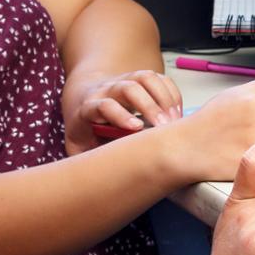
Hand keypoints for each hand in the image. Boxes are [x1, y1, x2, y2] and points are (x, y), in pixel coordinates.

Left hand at [63, 70, 182, 154]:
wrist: (84, 98)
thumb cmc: (84, 128)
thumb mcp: (76, 144)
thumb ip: (83, 159)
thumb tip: (97, 176)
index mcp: (89, 107)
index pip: (103, 105)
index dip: (120, 115)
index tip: (138, 128)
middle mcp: (106, 90)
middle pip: (128, 88)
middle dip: (149, 106)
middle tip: (165, 127)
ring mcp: (124, 81)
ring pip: (145, 78)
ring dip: (164, 97)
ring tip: (175, 120)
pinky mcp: (138, 78)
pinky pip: (158, 77)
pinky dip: (171, 92)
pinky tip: (177, 111)